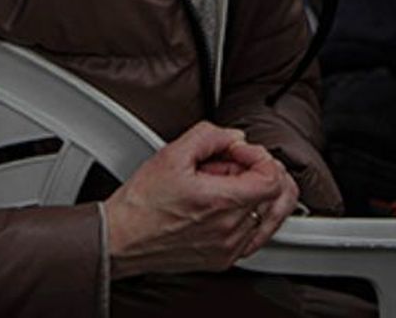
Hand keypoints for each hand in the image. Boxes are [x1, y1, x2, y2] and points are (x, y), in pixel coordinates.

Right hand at [104, 122, 296, 278]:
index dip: (260, 157)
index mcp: (221, 203)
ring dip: (253, 194)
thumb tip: (234, 137)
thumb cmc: (140, 203)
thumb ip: (210, 136)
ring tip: (226, 185)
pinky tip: (227, 205)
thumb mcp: (172, 153)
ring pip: (268, 215)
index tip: (239, 152)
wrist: (120, 238)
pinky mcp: (223, 260)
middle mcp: (230, 230)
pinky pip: (255, 235)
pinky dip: (250, 216)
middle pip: (275, 196)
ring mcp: (229, 248)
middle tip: (235, 165)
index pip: (273, 179)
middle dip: (258, 172)